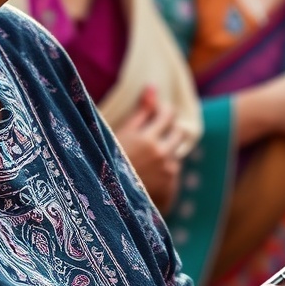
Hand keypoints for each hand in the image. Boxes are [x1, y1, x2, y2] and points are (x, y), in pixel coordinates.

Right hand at [114, 87, 184, 213]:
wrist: (104, 199)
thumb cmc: (107, 161)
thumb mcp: (121, 133)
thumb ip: (142, 110)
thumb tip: (153, 86)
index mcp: (147, 139)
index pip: (168, 114)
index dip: (163, 111)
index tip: (156, 114)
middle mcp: (161, 155)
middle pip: (180, 132)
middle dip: (171, 130)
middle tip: (155, 134)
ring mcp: (168, 173)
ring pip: (176, 153)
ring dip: (166, 152)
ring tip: (146, 158)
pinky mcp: (171, 188)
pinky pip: (173, 172)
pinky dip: (164, 170)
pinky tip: (148, 173)